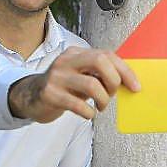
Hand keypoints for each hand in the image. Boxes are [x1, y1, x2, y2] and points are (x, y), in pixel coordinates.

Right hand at [8, 46, 140, 122]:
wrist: (30, 97)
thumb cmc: (63, 88)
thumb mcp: (81, 75)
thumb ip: (99, 74)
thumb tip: (128, 82)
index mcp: (76, 53)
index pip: (107, 54)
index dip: (125, 71)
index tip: (135, 87)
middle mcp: (66, 61)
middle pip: (99, 61)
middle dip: (114, 81)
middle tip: (112, 94)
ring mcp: (56, 77)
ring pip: (91, 84)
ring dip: (103, 100)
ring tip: (100, 107)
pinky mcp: (49, 94)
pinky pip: (78, 104)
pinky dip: (89, 112)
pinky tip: (88, 114)